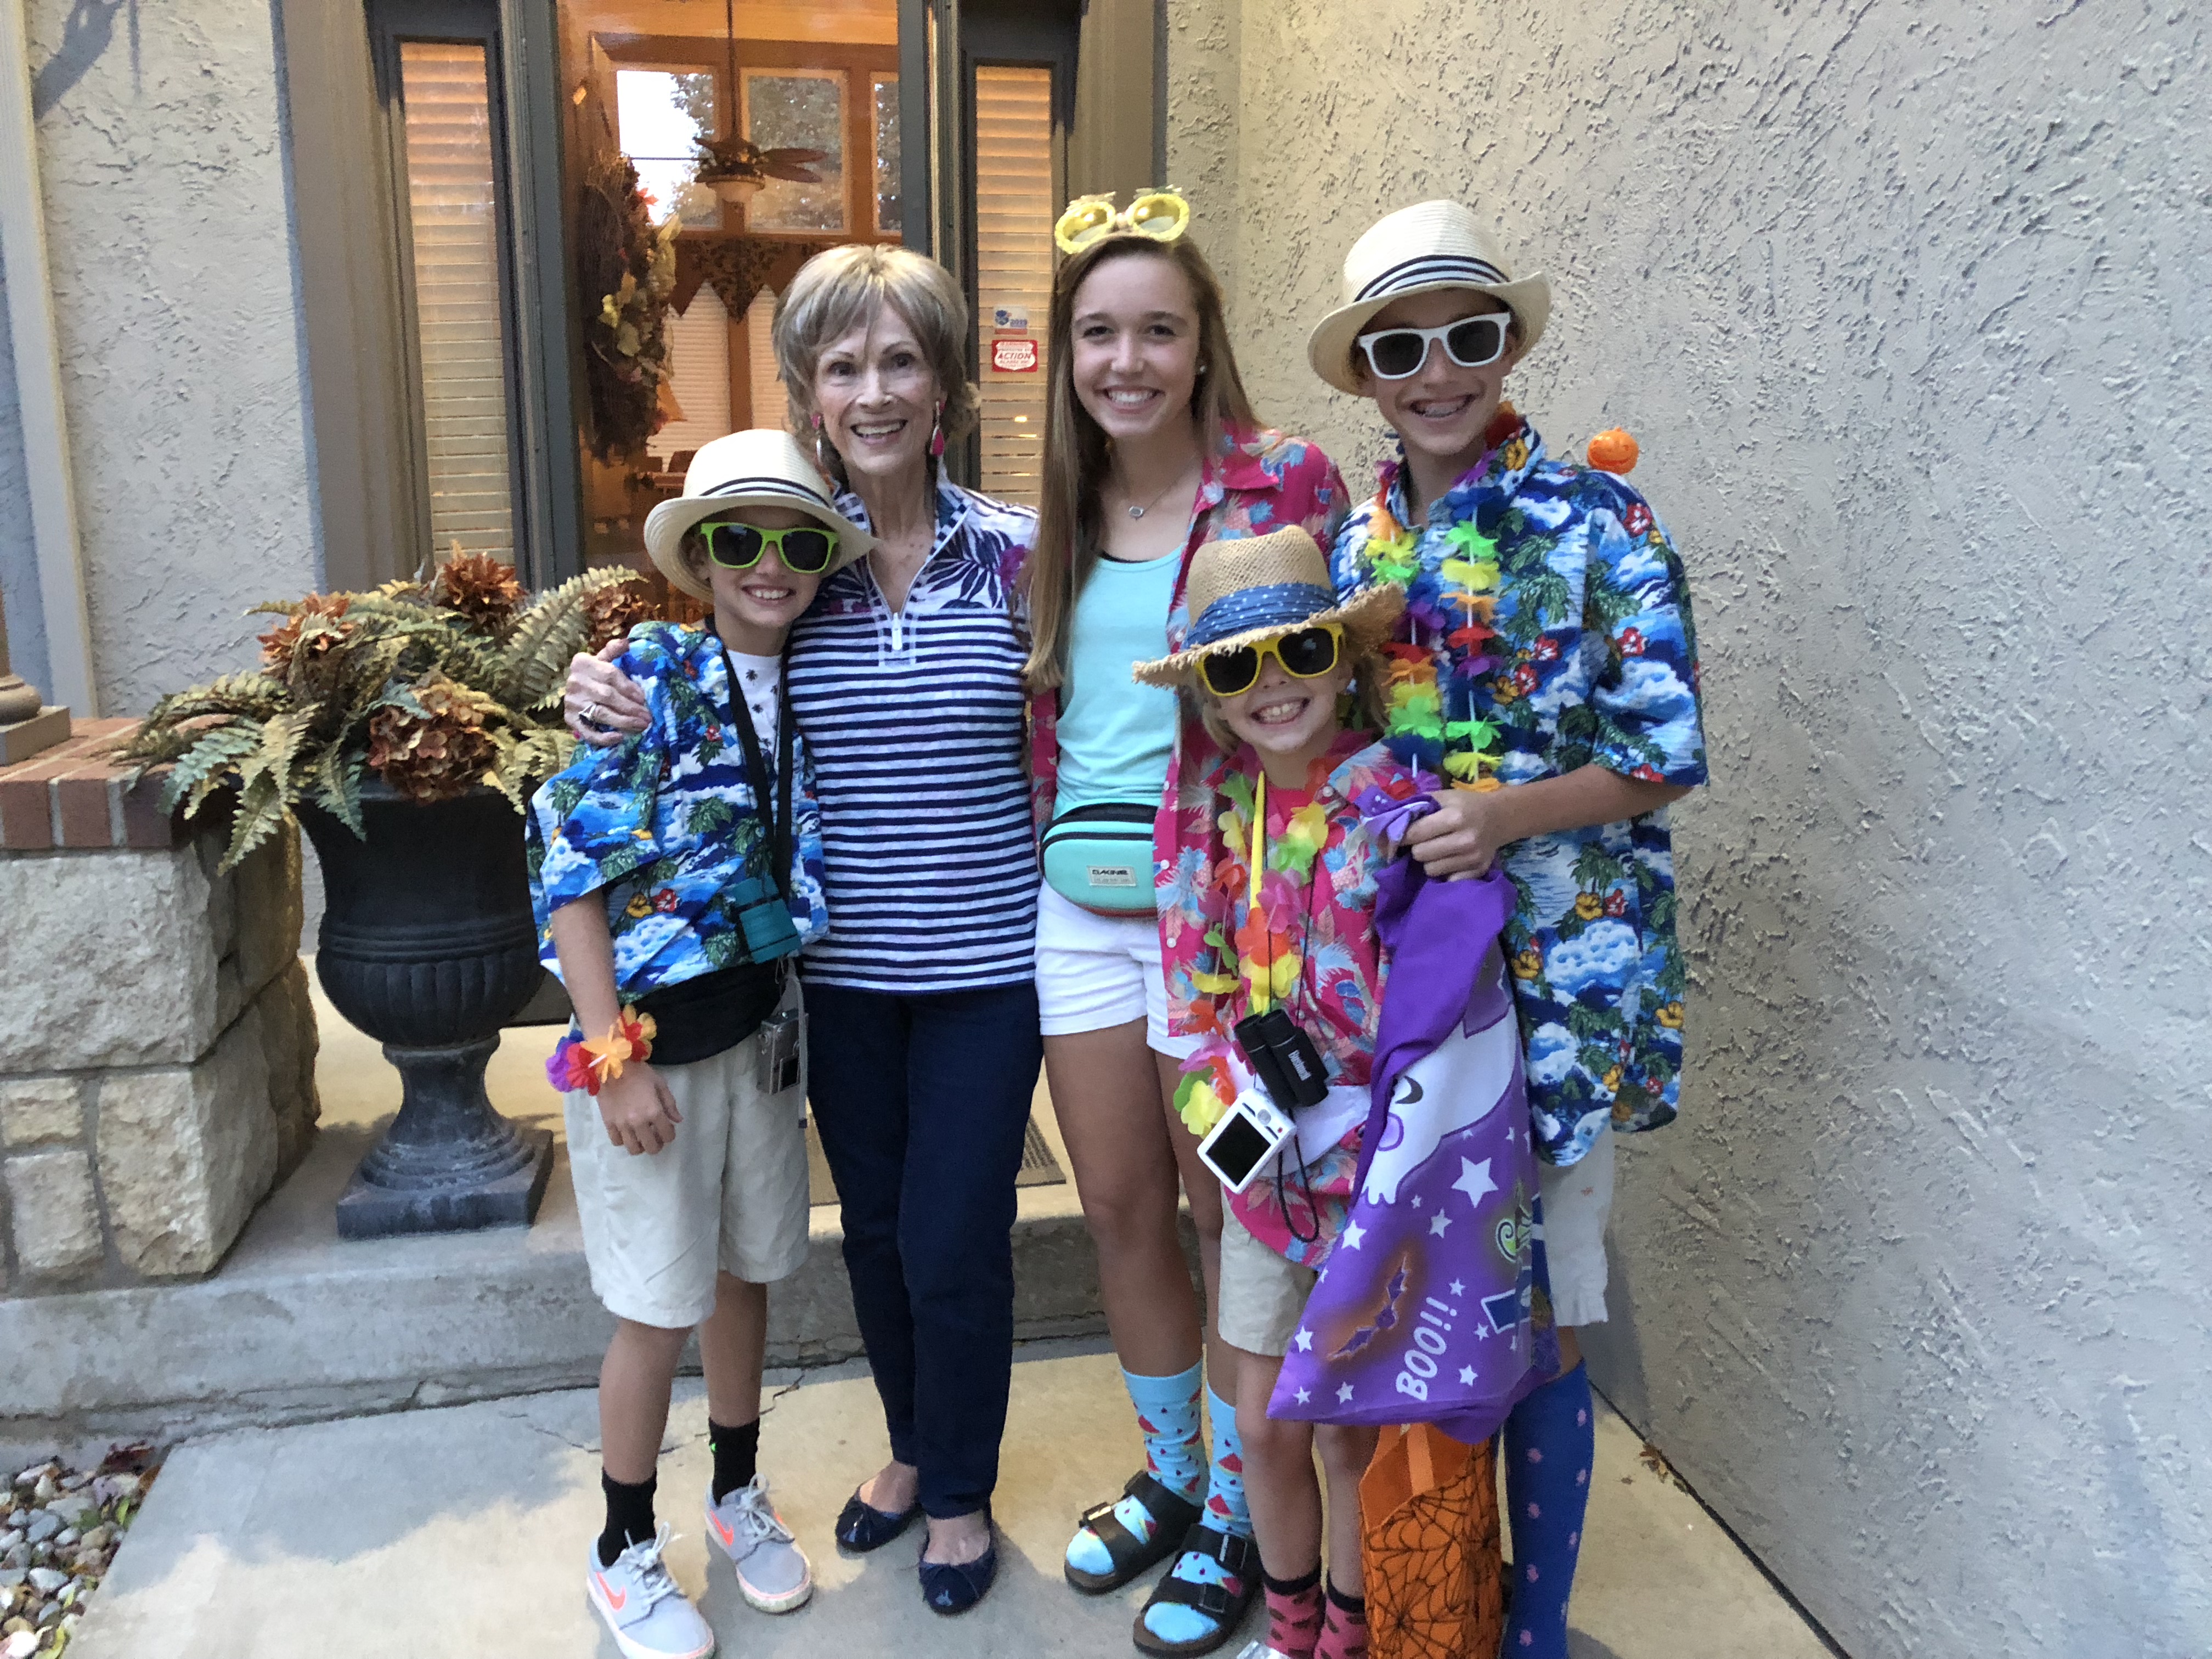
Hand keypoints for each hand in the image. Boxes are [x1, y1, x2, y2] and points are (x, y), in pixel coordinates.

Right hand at [564, 640, 648, 746]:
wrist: (573, 686)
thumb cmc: (594, 672)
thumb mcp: (602, 658)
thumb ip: (613, 650)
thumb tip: (627, 642)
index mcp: (582, 663)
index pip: (610, 675)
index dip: (629, 688)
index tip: (644, 698)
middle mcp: (574, 682)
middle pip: (607, 696)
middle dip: (630, 708)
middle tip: (648, 717)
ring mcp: (571, 702)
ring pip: (600, 714)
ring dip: (623, 722)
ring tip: (641, 726)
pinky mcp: (569, 719)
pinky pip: (587, 731)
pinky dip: (603, 737)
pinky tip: (619, 737)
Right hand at [598, 1063, 681, 1155]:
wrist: (612, 1065)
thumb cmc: (639, 1073)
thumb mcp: (660, 1084)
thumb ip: (670, 1104)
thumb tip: (677, 1120)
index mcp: (654, 1112)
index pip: (667, 1135)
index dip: (670, 1135)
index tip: (668, 1129)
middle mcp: (638, 1122)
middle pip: (651, 1147)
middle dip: (657, 1144)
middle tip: (656, 1137)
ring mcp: (622, 1124)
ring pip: (633, 1149)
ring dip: (640, 1146)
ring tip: (641, 1138)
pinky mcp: (608, 1123)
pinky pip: (617, 1141)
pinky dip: (623, 1141)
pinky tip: (627, 1133)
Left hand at [1401, 787, 1517, 878]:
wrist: (1500, 818)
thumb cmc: (1466, 805)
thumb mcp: (1444, 796)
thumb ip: (1417, 805)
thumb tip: (1388, 819)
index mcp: (1454, 817)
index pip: (1414, 834)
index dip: (1401, 836)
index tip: (1398, 836)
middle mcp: (1465, 839)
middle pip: (1420, 854)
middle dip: (1416, 848)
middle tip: (1422, 842)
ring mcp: (1473, 858)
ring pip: (1431, 870)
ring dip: (1429, 861)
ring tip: (1437, 850)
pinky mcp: (1478, 872)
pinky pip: (1447, 880)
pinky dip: (1444, 872)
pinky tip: (1449, 860)